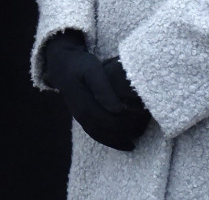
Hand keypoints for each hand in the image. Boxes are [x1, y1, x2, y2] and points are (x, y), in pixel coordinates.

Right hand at [43, 31, 150, 150]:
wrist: (62, 64)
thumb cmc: (79, 64)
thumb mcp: (92, 69)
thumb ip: (103, 88)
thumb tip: (118, 110)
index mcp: (84, 105)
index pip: (111, 122)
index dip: (129, 122)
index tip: (144, 113)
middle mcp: (82, 117)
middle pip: (110, 131)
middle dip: (130, 129)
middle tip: (146, 121)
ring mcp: (82, 119)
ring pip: (105, 137)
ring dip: (124, 137)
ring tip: (141, 131)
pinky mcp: (84, 119)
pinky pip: (99, 136)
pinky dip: (114, 142)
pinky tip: (128, 143)